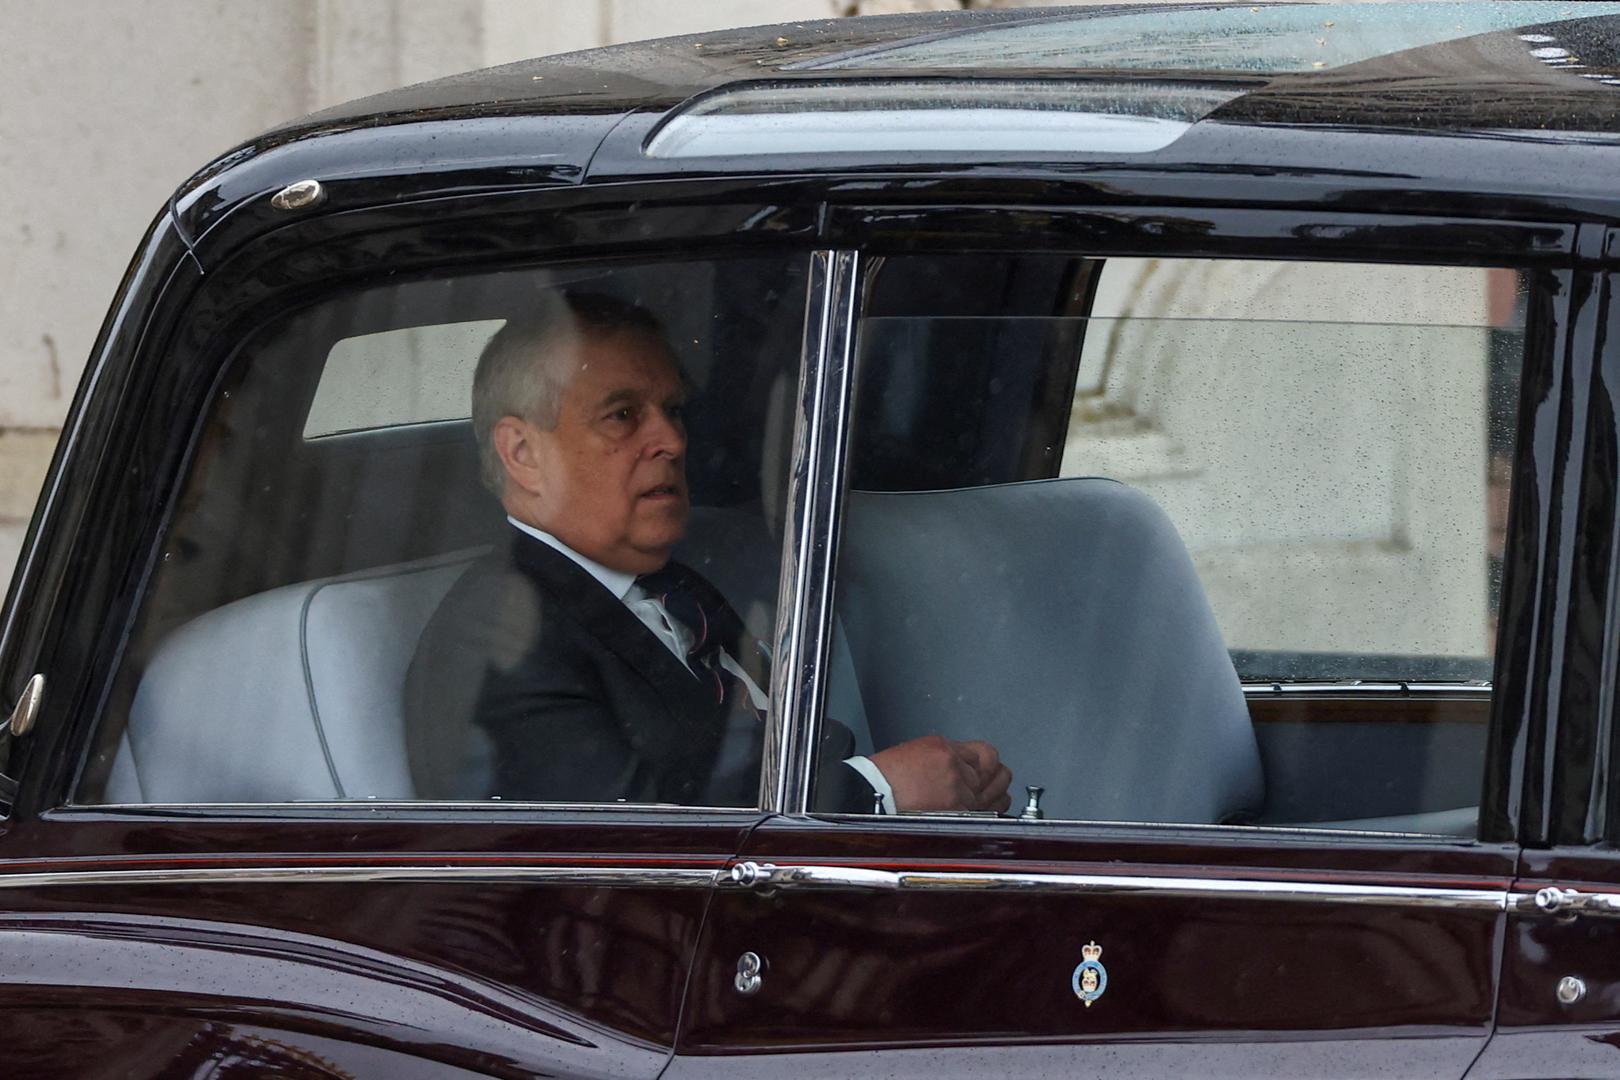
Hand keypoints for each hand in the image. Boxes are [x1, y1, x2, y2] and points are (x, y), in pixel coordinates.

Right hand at [869, 735, 1011, 812]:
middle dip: (996, 778)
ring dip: (993, 797)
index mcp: (943, 747)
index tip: (988, 770)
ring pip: (995, 793)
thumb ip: (946, 757)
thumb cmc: (885, 778)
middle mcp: (954, 764)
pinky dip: (983, 813)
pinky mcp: (956, 809)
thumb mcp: (917, 752)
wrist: (870, 795)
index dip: (988, 764)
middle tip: (992, 784)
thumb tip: (965, 766)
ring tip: (988, 799)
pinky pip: (984, 811)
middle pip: (996, 771)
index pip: (986, 753)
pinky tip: (981, 813)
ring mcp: (957, 788)